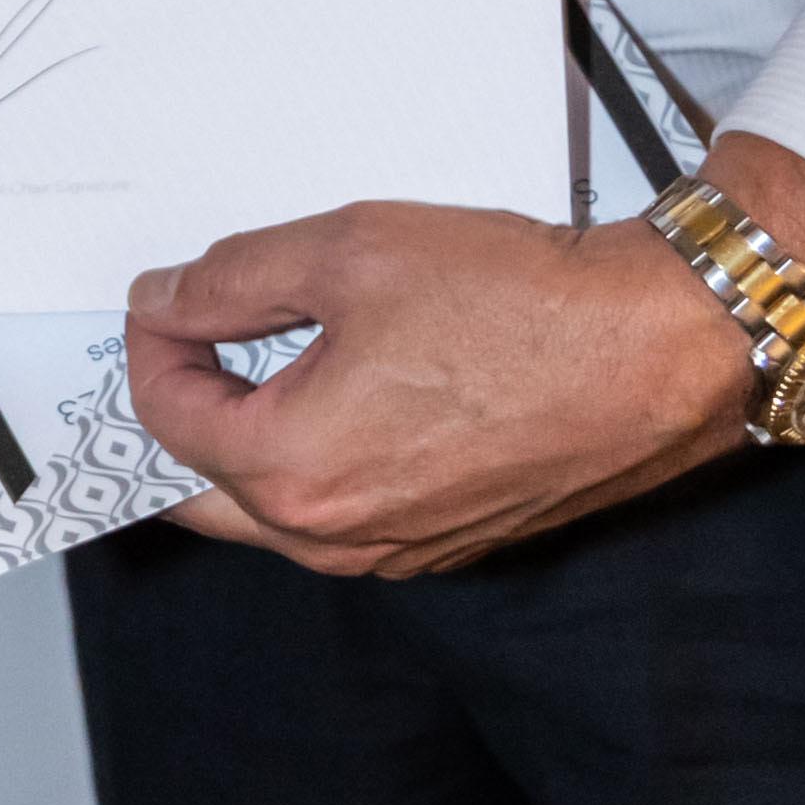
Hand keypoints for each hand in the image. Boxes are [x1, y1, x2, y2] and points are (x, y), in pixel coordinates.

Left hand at [121, 138, 804, 577]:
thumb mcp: (346, 252)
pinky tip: (333, 399)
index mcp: (293, 470)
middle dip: (177, 413)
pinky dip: (314, 466)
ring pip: (273, 514)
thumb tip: (164, 302)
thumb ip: (232, 280)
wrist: (652, 350)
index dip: (151, 341)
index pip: (166, 415)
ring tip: (247, 363)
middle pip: (201, 490)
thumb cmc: (511, 301)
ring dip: (244, 446)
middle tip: (180, 344)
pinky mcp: (447, 544)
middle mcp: (337, 538)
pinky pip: (344, 518)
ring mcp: (397, 552)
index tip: (167, 292)